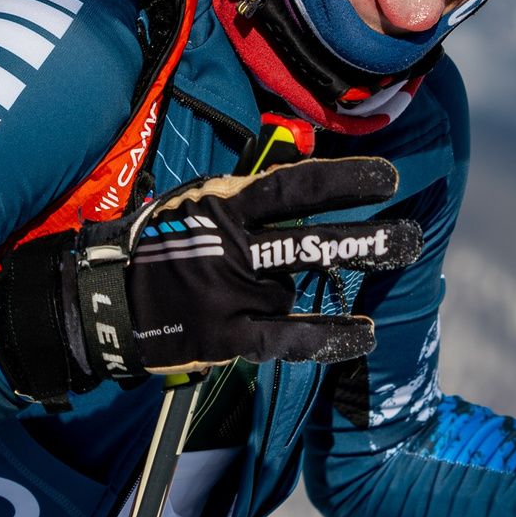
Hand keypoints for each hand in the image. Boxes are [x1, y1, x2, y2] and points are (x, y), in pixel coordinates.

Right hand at [0, 159, 420, 402]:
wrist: (103, 298)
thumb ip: (248, 198)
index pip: (293, 186)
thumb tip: (305, 183)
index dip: (344, 180)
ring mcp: (226, 291)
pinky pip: (285, 337)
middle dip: (366, 238)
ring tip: (399, 268)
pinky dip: (328, 337)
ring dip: (352, 278)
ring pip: (300, 284)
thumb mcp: (197, 202)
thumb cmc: (159, 244)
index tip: (389, 179)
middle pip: (309, 239)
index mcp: (223, 204)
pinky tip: (363, 334)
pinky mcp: (221, 334)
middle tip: (411, 236)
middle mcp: (230, 245)